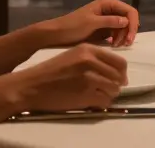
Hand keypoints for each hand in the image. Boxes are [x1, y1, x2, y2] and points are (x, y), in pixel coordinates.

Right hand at [11, 44, 127, 112]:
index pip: (119, 61)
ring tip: (100, 95)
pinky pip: (104, 101)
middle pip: (118, 76)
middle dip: (117, 85)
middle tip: (109, 90)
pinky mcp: (85, 94)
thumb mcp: (73, 55)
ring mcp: (89, 78)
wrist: (32, 85)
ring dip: (109, 94)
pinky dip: (102, 104)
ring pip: (114, 89)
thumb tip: (115, 71)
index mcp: (89, 49)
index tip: (120, 79)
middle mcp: (91, 62)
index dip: (122, 72)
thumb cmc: (51, 71)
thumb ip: (93, 59)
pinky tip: (94, 102)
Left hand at [41, 0, 139, 47]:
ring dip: (123, 36)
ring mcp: (107, 17)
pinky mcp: (104, 27)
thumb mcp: (91, 23)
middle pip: (129, 19)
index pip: (129, 11)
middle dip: (128, 32)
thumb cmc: (73, 26)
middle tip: (123, 45)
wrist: (57, 33)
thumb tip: (127, 21)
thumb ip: (109, 21)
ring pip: (124, 26)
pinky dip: (117, 38)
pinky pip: (117, 32)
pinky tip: (113, 45)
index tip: (129, 39)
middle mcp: (110, 8)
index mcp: (108, 2)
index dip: (133, 24)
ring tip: (116, 46)